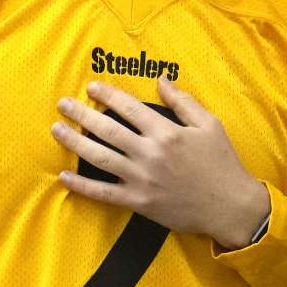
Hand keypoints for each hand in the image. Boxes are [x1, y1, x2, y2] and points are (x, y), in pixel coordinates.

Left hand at [51, 76, 270, 249]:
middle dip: (82, 115)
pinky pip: (104, 193)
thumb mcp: (209, 124)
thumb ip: (183, 101)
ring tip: (57, 130)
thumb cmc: (221, 162)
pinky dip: (82, 186)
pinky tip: (64, 176)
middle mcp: (150, 153)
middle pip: (107, 130)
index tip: (91, 87)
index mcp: (166, 132)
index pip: (129, 108)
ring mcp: (142, 179)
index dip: (107, 95)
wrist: (230, 206)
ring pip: (100, 158)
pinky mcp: (139, 202)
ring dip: (75, 143)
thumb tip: (161, 80)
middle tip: (63, 104)